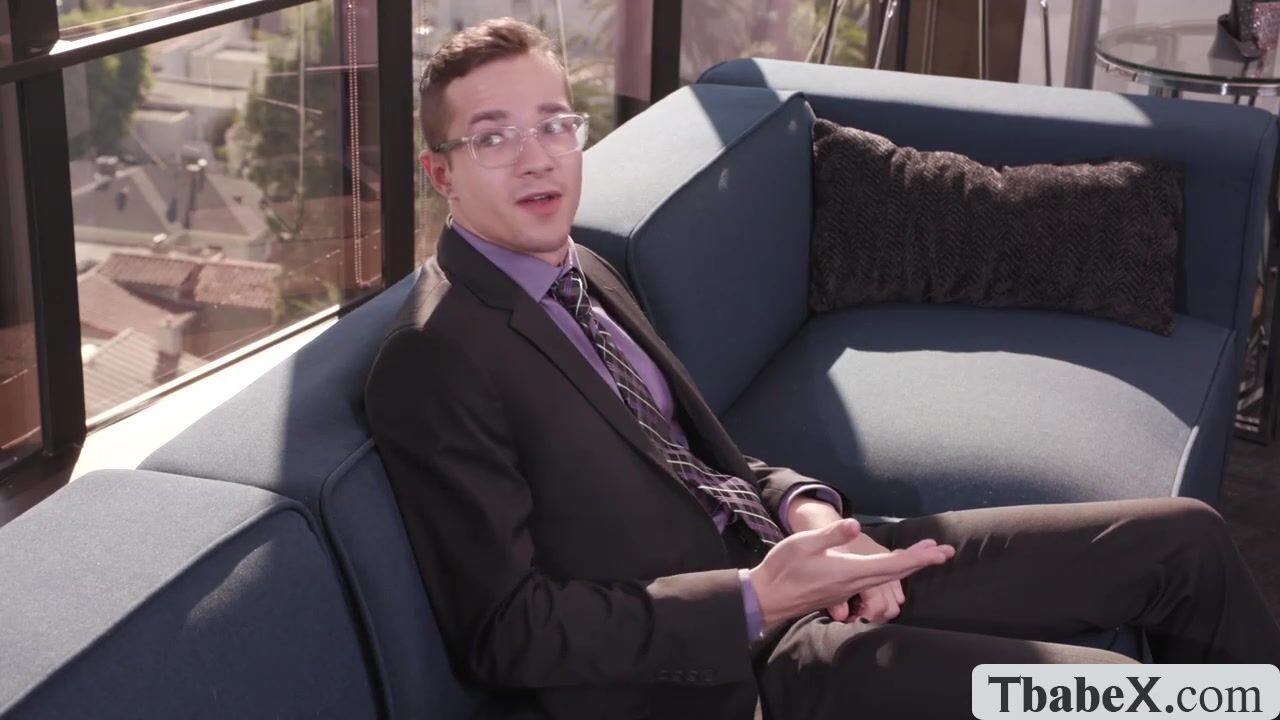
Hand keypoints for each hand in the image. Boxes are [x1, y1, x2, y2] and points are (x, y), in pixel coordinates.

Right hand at [746, 518, 953, 627]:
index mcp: (849, 571)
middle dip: (922, 562)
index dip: (917, 558)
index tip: (938, 551)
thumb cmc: (782, 569)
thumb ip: (831, 536)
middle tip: (945, 552)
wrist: (766, 598)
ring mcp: (848, 589)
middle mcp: (854, 583)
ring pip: (887, 578)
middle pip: (896, 573)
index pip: (891, 565)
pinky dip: (892, 571)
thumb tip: (854, 525)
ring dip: (909, 566)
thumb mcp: (803, 544)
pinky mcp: (842, 591)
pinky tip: (894, 567)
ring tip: (926, 555)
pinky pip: (875, 582)